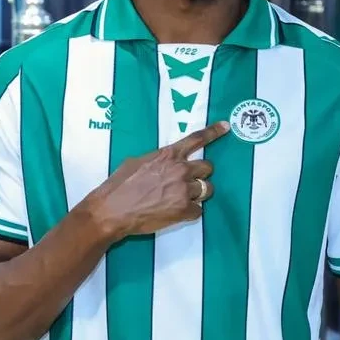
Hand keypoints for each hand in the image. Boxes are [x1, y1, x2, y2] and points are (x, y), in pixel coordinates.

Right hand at [85, 121, 228, 238]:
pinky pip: (199, 210)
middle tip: (188, 182)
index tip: (226, 127)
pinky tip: (176, 212)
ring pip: (207, 189)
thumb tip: (165, 163)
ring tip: (180, 199)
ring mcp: (184, 190)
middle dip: (201, 174)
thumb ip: (158, 160)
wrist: (113, 210)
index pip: (196, 139)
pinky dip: (190, 211)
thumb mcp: (137, 162)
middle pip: (208, 168)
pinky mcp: (184, 210)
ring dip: (198, 193)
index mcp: (168, 155)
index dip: (214, 132)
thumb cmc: (119, 185)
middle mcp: (180, 169)